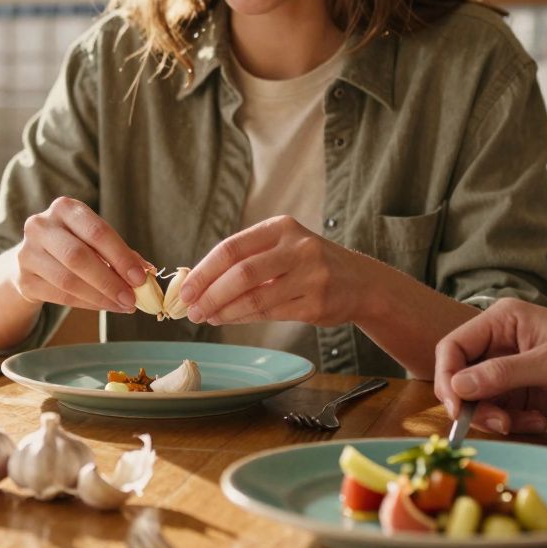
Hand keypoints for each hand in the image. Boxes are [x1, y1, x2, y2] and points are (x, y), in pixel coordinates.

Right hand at [12, 197, 149, 313]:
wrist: (33, 260)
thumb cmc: (73, 245)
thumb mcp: (95, 241)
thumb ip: (120, 253)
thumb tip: (148, 272)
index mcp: (64, 208)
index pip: (97, 232)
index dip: (120, 256)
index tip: (140, 278)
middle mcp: (41, 226)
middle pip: (78, 257)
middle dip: (109, 280)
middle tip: (131, 298)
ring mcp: (28, 253)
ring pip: (68, 280)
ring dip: (100, 297)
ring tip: (122, 305)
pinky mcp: (24, 279)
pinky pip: (60, 296)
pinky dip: (87, 304)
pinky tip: (104, 306)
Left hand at [180, 216, 364, 326]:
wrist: (361, 282)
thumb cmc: (309, 264)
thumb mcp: (282, 247)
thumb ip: (246, 259)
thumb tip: (198, 282)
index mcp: (282, 228)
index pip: (232, 248)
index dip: (204, 271)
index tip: (185, 289)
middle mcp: (298, 248)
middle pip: (241, 273)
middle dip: (210, 294)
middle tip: (191, 309)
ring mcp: (311, 276)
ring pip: (255, 297)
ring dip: (224, 310)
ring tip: (206, 317)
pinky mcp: (317, 304)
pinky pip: (270, 313)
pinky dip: (243, 318)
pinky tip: (228, 319)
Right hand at [433, 299, 546, 433]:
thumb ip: (502, 374)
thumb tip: (458, 386)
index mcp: (502, 321)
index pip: (454, 347)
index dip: (448, 377)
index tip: (456, 408)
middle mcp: (501, 343)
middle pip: (462, 376)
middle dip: (473, 403)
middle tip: (495, 423)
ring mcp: (512, 370)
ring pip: (479, 398)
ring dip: (493, 416)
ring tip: (519, 423)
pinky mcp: (524, 392)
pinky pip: (500, 411)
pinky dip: (513, 421)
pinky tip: (540, 419)